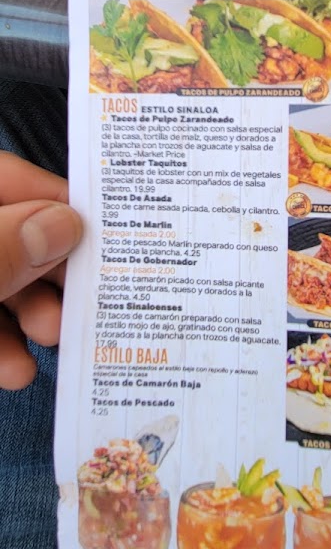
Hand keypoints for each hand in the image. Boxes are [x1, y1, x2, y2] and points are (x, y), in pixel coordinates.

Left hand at [0, 153, 82, 390]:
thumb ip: (3, 247)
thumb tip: (63, 224)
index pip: (8, 177)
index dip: (55, 200)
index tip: (102, 233)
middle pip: (10, 235)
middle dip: (49, 271)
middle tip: (86, 298)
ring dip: (31, 315)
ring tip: (55, 338)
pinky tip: (16, 371)